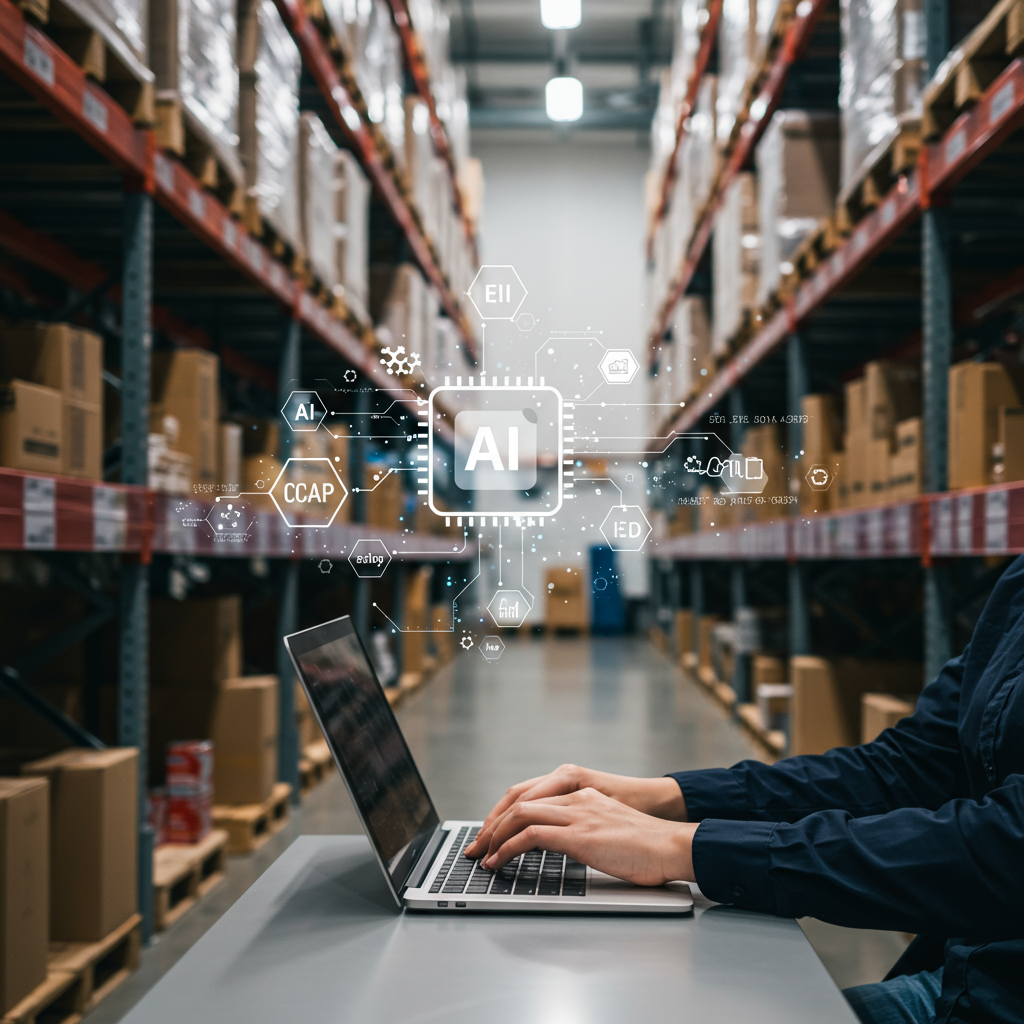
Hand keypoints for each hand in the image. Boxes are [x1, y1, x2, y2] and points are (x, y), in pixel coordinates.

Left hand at [471, 787, 697, 885]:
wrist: (672, 847)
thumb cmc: (648, 848)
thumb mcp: (610, 831)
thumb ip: (586, 830)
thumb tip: (565, 847)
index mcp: (583, 795)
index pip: (532, 797)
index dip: (504, 814)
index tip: (489, 834)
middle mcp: (576, 798)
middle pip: (519, 801)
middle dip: (491, 825)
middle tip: (475, 846)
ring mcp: (577, 814)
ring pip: (520, 814)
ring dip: (493, 836)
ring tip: (481, 857)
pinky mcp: (578, 835)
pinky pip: (530, 836)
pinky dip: (508, 849)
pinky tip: (499, 862)